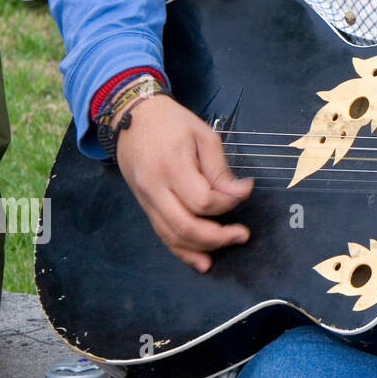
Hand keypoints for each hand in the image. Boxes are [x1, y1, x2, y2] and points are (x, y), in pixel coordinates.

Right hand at [112, 94, 253, 271]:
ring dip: (201, 248)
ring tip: (228, 245)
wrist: (132, 117)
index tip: (244, 191)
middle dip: (217, 237)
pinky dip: (181, 250)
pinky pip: (161, 233)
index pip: (202, 201)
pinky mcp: (144, 205)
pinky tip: (200, 260)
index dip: (228, 203)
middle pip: (185, 226)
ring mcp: (146, 200)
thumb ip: (220, 169)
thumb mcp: (204, 136)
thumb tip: (241, 193)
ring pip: (171, 236)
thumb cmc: (172, 122)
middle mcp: (154, 188)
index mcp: (172, 167)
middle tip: (242, 234)